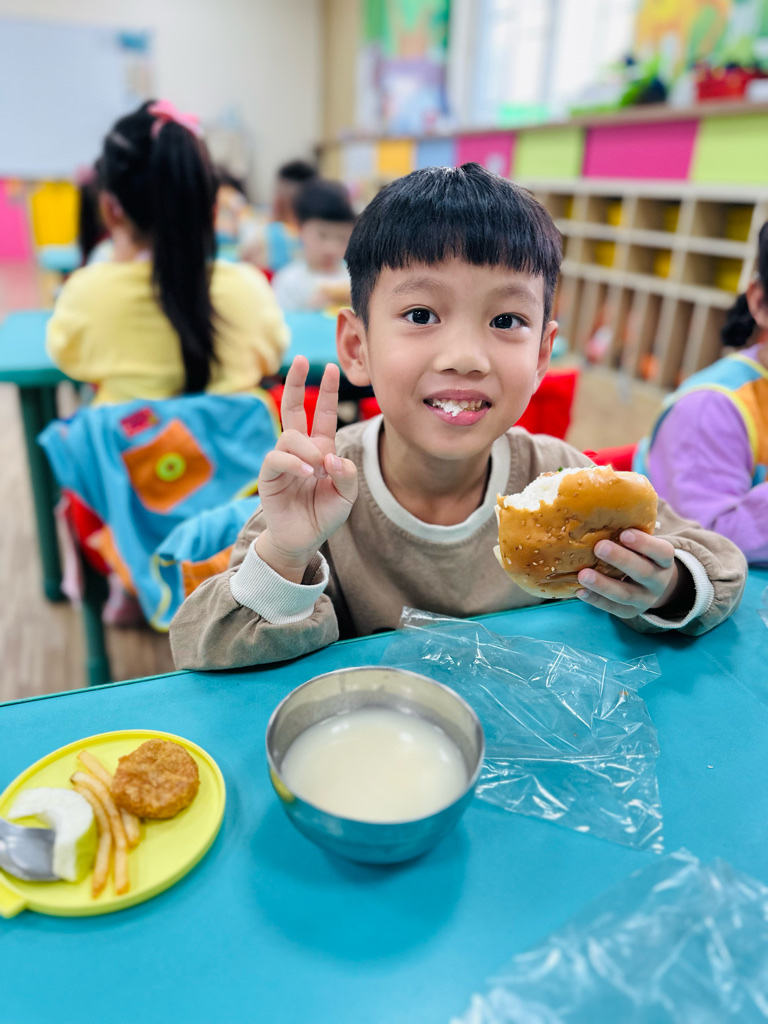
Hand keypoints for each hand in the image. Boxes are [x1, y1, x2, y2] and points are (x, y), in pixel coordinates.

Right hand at [255, 356, 357, 582]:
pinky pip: (276, 459)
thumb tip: (332, 457)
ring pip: (289, 437)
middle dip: (296, 383)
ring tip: (318, 469)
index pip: (323, 414)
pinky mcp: (269, 477)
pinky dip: (293, 463)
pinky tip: (307, 472)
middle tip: (300, 361)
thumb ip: (346, 476)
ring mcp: (282, 462)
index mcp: (321, 449)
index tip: (330, 367)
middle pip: (294, 408)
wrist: (303, 540)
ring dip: (307, 449)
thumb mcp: (346, 496)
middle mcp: (300, 450)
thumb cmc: (324, 515)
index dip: (326, 391)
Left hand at [575, 531, 682, 619]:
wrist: (653, 586)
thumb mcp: (644, 544)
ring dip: (603, 584)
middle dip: (620, 559)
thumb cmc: (641, 555)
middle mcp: (658, 581)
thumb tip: (602, 502)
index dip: (645, 543)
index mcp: (664, 560)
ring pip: (625, 594)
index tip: (625, 533)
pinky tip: (580, 591)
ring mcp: (645, 599)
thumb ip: (629, 531)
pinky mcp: (630, 612)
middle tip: (599, 547)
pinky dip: (596, 600)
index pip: (661, 551)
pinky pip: (613, 608)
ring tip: (583, 575)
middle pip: (642, 572)